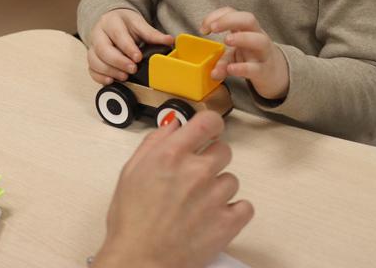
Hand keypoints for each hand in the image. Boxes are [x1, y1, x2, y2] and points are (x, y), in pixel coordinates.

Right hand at [88, 9, 174, 84]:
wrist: (112, 22)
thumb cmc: (125, 24)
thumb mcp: (138, 23)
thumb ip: (152, 33)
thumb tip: (169, 40)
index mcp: (111, 22)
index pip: (117, 34)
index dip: (127, 47)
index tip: (138, 57)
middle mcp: (98, 33)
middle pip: (102, 49)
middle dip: (118, 61)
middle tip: (132, 69)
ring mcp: (93, 46)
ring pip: (94, 60)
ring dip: (109, 71)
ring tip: (124, 77)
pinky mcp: (92, 58)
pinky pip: (91, 69)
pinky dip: (99, 77)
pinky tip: (111, 80)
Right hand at [93, 111, 253, 267]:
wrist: (140, 260)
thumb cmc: (131, 220)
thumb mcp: (130, 172)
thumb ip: (153, 144)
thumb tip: (172, 126)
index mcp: (171, 155)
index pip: (208, 122)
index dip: (211, 124)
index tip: (209, 131)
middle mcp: (197, 171)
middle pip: (224, 150)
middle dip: (211, 160)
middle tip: (195, 177)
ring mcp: (215, 197)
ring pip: (231, 180)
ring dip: (219, 188)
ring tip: (199, 204)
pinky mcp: (228, 222)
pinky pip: (245, 206)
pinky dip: (233, 211)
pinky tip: (214, 217)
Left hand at [200, 7, 288, 100]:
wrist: (276, 74)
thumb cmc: (253, 58)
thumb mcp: (235, 55)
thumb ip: (221, 60)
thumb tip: (212, 73)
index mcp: (246, 29)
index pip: (233, 12)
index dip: (217, 16)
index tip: (203, 29)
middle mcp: (257, 37)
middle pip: (249, 19)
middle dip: (229, 20)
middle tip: (213, 28)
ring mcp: (264, 53)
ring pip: (260, 40)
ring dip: (242, 38)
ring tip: (226, 41)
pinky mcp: (265, 71)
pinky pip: (256, 68)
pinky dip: (243, 68)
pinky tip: (231, 69)